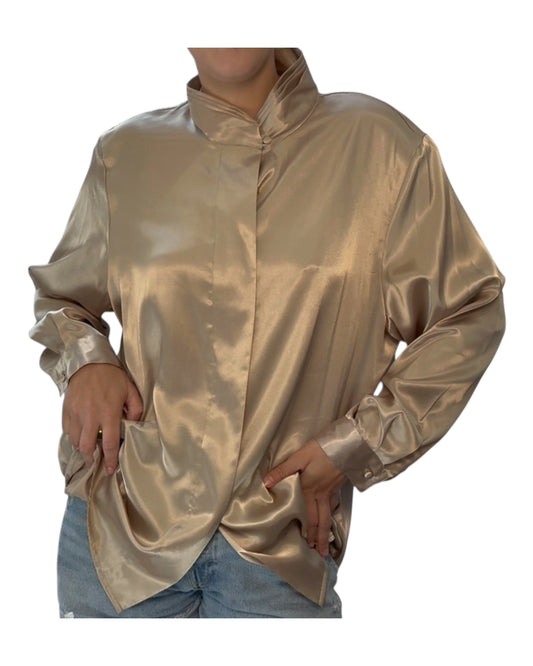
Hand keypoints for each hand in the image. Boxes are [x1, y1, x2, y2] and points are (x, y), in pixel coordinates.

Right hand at [62, 363, 142, 474]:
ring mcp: (76, 413)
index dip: (109, 460)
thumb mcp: (131, 391)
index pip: (108, 443)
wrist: (89, 362)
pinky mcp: (66, 410)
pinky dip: (73, 438)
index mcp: (108, 412)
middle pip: (87, 447)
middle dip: (91, 460)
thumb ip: (136, 410)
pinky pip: (67, 431)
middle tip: (96, 464)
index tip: (110, 469)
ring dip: (82, 449)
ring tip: (89, 451)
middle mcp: (90, 415)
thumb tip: (134, 426)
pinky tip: (80, 437)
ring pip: (75, 441)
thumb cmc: (113, 377)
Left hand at [263, 440, 346, 556]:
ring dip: (327, 530)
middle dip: (321, 539)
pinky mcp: (339, 484)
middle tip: (321, 554)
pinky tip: (331, 512)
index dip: (309, 533)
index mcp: (310, 489)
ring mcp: (332, 490)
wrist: (348, 444)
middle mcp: (321, 493)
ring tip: (327, 542)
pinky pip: (334, 503)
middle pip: (321, 521)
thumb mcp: (300, 456)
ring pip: (329, 514)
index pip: (309, 517)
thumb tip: (266, 483)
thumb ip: (283, 470)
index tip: (308, 547)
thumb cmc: (322, 449)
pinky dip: (332, 512)